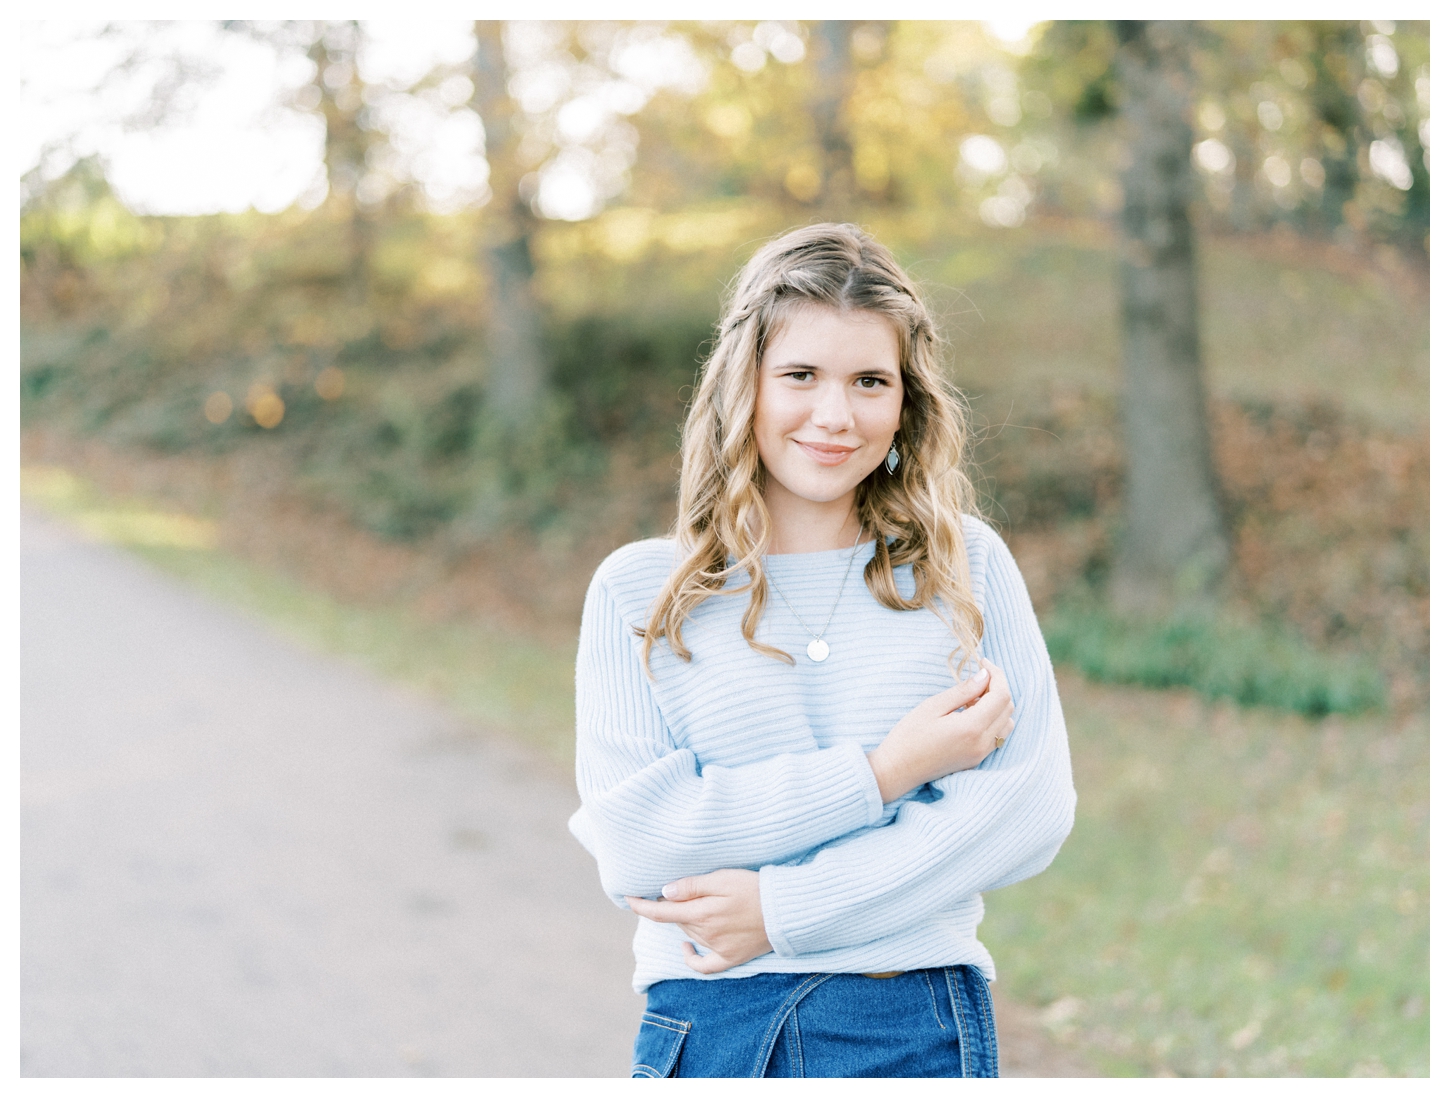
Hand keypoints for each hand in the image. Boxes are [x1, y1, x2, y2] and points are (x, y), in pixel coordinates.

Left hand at [627, 869, 770, 974]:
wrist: (786, 910)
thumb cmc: (754, 888)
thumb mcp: (722, 878)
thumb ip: (692, 886)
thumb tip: (664, 892)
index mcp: (701, 913)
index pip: (661, 913)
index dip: (641, 906)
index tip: (628, 898)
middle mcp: (706, 934)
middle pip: (677, 921)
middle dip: (671, 906)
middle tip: (679, 890)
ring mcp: (718, 948)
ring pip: (690, 934)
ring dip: (685, 921)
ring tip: (697, 903)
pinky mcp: (730, 958)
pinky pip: (704, 966)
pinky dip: (691, 957)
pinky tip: (686, 947)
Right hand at [867, 658, 1014, 802]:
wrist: (897, 771)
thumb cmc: (908, 736)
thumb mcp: (932, 706)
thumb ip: (963, 691)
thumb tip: (984, 675)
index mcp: (971, 728)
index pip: (1001, 696)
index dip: (996, 675)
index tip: (983, 663)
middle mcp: (982, 744)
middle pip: (1008, 708)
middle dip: (998, 687)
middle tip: (977, 677)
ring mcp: (981, 754)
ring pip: (1006, 723)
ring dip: (997, 705)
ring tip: (973, 697)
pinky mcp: (976, 760)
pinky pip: (997, 736)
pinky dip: (993, 720)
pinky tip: (971, 714)